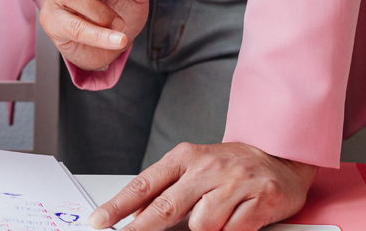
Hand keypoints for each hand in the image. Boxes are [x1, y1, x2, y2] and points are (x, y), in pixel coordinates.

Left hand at [88, 142, 316, 230]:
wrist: (279, 157)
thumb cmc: (229, 166)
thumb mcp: (195, 167)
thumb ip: (169, 189)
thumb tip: (137, 214)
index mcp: (185, 156)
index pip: (145, 184)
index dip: (120, 205)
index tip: (99, 220)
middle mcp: (206, 167)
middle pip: (166, 207)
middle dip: (141, 229)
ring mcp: (233, 183)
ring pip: (202, 225)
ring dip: (203, 229)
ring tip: (215, 217)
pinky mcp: (260, 200)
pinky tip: (234, 221)